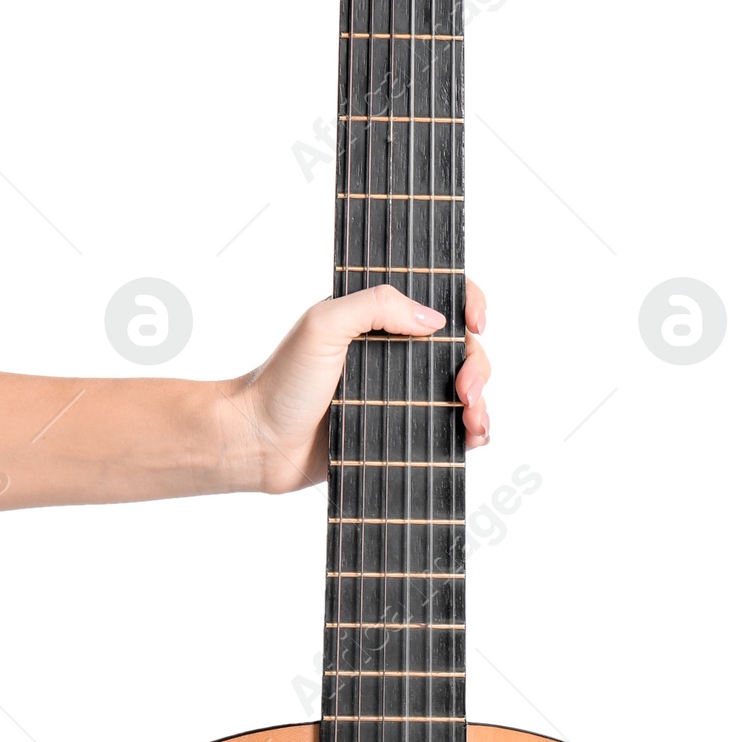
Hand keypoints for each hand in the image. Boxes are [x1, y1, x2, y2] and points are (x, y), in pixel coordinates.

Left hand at [224, 280, 490, 492]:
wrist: (260, 442)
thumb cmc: (281, 381)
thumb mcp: (323, 325)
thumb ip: (376, 306)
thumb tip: (435, 319)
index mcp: (380, 320)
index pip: (438, 299)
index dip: (468, 303)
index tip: (476, 321)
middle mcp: (396, 354)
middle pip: (460, 348)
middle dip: (476, 364)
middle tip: (465, 389)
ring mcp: (402, 395)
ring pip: (464, 391)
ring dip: (481, 402)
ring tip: (473, 419)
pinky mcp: (402, 433)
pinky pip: (450, 430)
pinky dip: (471, 432)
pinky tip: (471, 437)